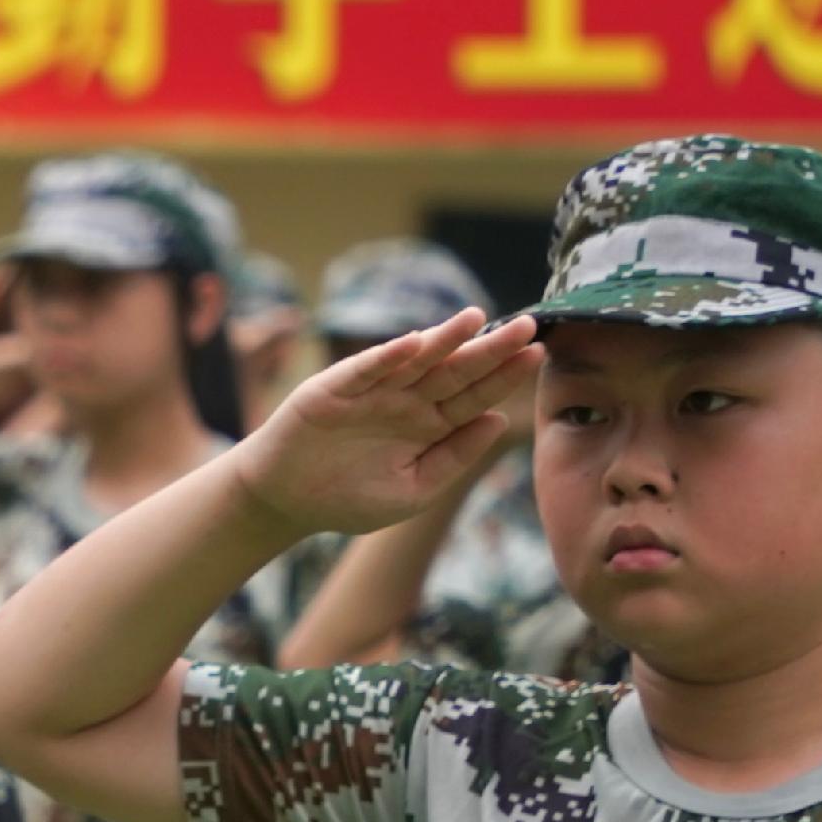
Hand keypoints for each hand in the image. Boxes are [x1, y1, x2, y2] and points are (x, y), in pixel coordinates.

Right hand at [228, 310, 540, 542]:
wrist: (285, 502)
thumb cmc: (347, 500)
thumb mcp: (413, 491)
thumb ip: (454, 457)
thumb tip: (497, 420)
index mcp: (430, 426)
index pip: (475, 395)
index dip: (505, 375)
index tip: (537, 353)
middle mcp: (406, 401)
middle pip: (455, 370)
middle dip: (489, 348)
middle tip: (526, 325)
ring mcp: (372, 392)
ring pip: (416, 361)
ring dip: (444, 339)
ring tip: (476, 318)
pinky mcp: (335, 389)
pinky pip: (366, 369)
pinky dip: (387, 357)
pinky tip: (414, 343)